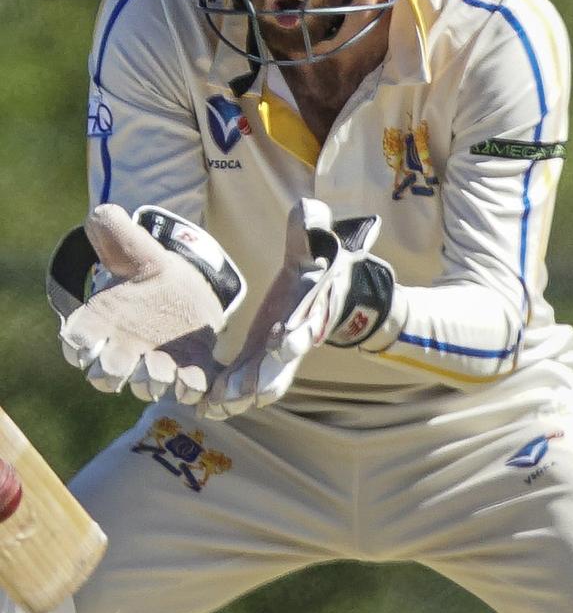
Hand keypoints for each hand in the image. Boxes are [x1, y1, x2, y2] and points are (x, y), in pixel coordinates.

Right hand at [47, 204, 245, 403]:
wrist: (187, 288)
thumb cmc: (149, 272)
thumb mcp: (134, 247)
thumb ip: (114, 230)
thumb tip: (100, 214)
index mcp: (100, 323)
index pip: (77, 343)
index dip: (78, 346)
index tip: (86, 343)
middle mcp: (122, 351)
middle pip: (105, 374)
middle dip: (112, 372)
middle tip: (126, 362)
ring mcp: (156, 364)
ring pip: (147, 385)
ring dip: (151, 381)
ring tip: (160, 369)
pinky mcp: (189, 368)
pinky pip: (187, 388)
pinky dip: (189, 390)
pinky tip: (193, 383)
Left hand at [203, 198, 404, 418]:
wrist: (325, 281)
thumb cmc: (319, 260)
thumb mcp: (316, 242)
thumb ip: (309, 228)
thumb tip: (306, 208)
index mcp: (311, 310)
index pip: (307, 327)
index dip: (296, 337)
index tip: (282, 342)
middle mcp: (295, 338)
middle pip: (283, 369)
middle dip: (262, 381)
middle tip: (239, 392)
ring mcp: (277, 353)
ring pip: (261, 383)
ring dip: (239, 395)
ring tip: (214, 404)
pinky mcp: (259, 355)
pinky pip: (245, 380)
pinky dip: (228, 393)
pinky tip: (206, 404)